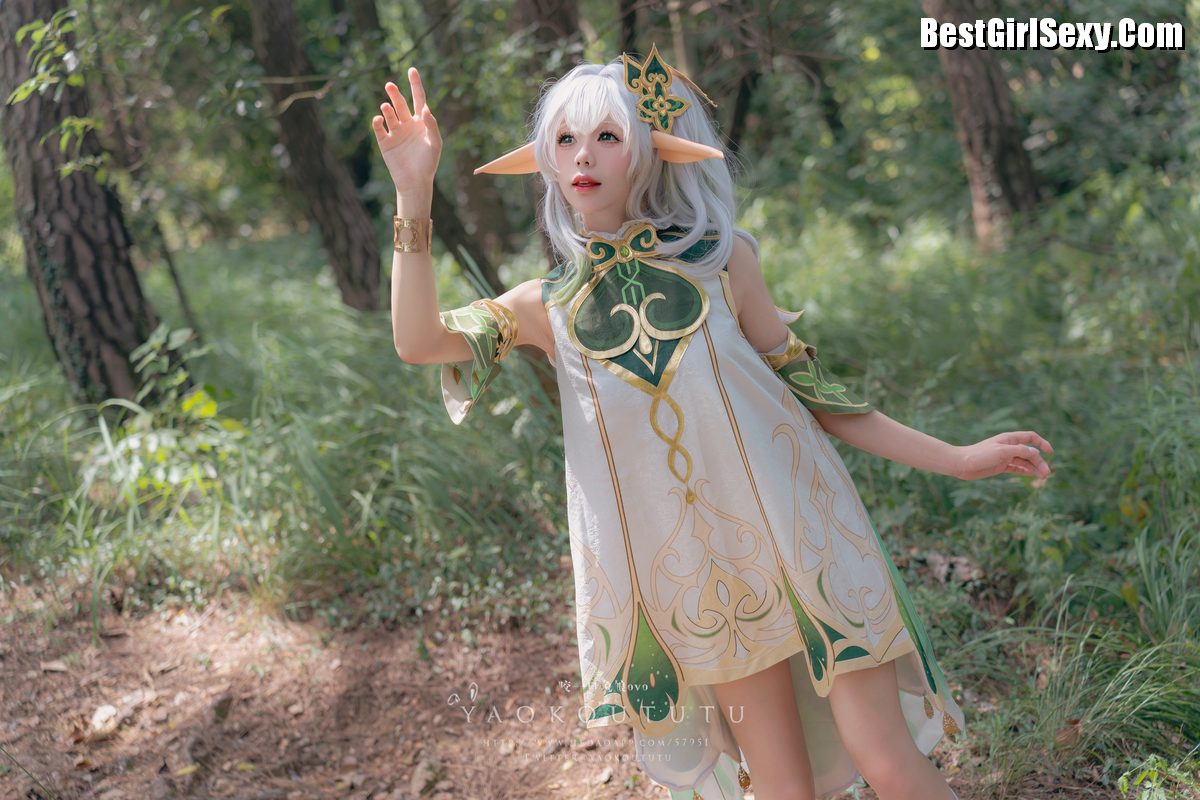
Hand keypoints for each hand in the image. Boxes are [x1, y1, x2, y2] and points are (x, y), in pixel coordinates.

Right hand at [371, 67, 441, 195]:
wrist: (415, 182)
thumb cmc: (428, 164)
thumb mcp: (435, 144)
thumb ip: (431, 126)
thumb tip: (425, 108)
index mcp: (421, 122)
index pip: (418, 99)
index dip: (415, 84)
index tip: (412, 70)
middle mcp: (407, 124)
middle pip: (400, 103)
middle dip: (395, 94)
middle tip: (390, 86)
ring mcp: (395, 132)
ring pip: (389, 114)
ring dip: (387, 108)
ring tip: (386, 107)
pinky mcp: (385, 142)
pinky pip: (379, 128)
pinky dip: (378, 122)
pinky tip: (379, 119)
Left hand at [955, 431, 1054, 487]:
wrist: (962, 464)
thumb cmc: (980, 455)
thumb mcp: (1001, 452)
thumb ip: (1019, 451)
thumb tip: (1035, 453)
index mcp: (1009, 439)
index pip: (1030, 437)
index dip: (1042, 443)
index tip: (1050, 452)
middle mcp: (1009, 447)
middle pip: (1030, 453)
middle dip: (1039, 462)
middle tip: (1046, 474)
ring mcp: (1005, 457)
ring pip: (1024, 462)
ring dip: (1034, 468)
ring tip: (1042, 477)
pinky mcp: (1001, 466)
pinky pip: (1017, 468)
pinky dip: (1025, 471)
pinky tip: (1032, 475)